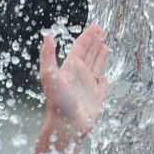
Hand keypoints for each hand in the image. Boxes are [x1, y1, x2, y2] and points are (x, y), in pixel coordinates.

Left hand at [40, 24, 109, 139]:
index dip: (88, 36)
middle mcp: (79, 76)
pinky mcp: (96, 100)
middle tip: (103, 31)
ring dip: (101, 57)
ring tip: (106, 46)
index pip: (80, 48)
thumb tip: (48, 35)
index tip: (97, 27)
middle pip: (89, 55)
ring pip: (96, 67)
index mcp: (70, 68)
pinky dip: (103, 81)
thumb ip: (48, 55)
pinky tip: (104, 77)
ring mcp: (88, 88)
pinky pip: (101, 87)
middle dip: (95, 43)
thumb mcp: (49, 75)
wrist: (66, 126)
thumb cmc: (58, 102)